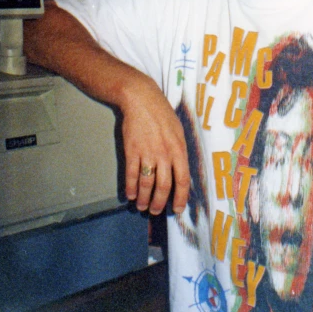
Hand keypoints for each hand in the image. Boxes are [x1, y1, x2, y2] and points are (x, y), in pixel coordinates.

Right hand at [119, 72, 189, 214]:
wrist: (142, 99)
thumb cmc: (163, 114)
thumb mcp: (179, 131)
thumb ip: (180, 152)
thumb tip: (181, 173)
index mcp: (179, 149)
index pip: (183, 179)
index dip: (180, 197)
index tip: (177, 209)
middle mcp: (164, 154)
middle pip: (164, 186)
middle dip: (160, 202)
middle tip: (155, 211)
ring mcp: (147, 153)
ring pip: (147, 183)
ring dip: (143, 198)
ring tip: (141, 206)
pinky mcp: (132, 150)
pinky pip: (132, 174)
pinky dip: (130, 187)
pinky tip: (130, 194)